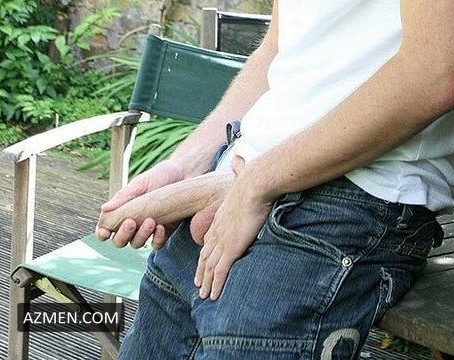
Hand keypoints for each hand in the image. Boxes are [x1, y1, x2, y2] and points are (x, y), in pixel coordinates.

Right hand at [96, 168, 235, 249]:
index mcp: (123, 211)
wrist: (184, 173)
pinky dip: (156, 239)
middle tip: (131, 222)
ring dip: (141, 236)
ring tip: (151, 221)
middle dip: (123, 235)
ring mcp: (148, 230)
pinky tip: (161, 227)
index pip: (106, 228)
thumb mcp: (140, 183)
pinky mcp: (164, 232)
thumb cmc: (159, 176)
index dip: (102, 233)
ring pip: (136, 244)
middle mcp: (133, 223)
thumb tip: (104, 208)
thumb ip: (123, 196)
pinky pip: (156, 244)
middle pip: (119, 241)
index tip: (105, 231)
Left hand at [194, 157, 273, 299]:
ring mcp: (223, 240)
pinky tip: (213, 295)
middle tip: (198, 284)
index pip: (209, 237)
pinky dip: (215, 285)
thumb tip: (241, 159)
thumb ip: (240, 170)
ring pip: (209, 267)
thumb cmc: (253, 180)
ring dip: (206, 282)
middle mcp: (218, 229)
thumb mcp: (243, 175)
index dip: (206, 251)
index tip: (204, 260)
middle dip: (201, 271)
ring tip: (204, 294)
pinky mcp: (231, 248)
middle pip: (205, 255)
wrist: (255, 184)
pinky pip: (220, 271)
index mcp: (220, 216)